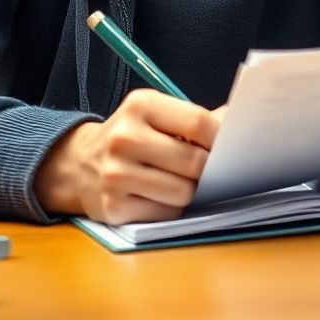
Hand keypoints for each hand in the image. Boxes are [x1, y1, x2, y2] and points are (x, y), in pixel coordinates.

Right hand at [35, 90, 222, 224]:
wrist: (80, 163)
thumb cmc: (132, 135)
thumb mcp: (156, 113)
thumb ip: (195, 117)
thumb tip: (239, 121)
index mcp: (141, 105)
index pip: (197, 122)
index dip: (220, 139)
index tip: (229, 146)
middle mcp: (125, 137)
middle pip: (194, 162)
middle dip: (207, 169)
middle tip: (205, 168)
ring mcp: (116, 174)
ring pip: (183, 192)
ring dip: (189, 191)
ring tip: (179, 181)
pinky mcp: (113, 207)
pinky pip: (165, 214)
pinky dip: (170, 208)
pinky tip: (158, 195)